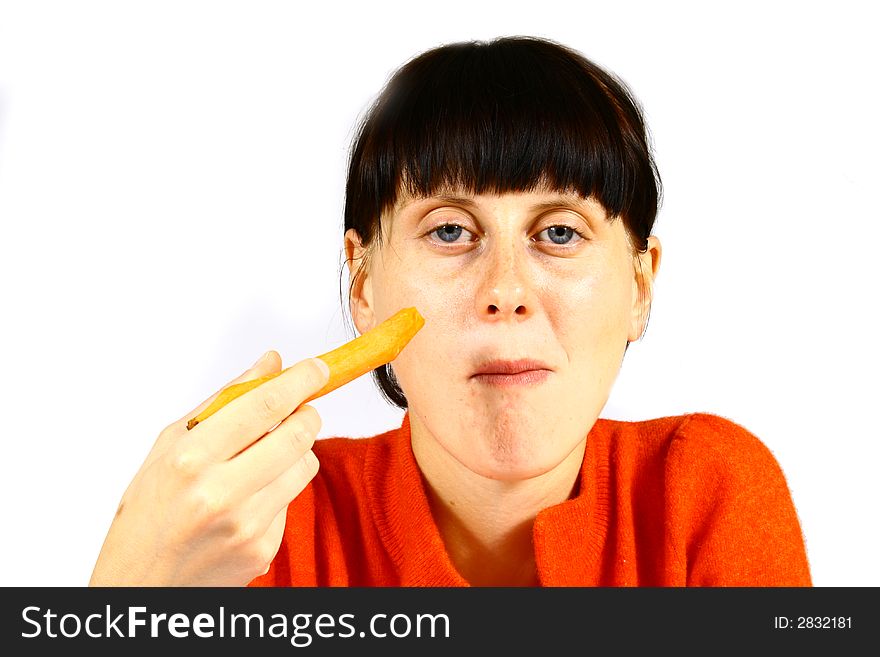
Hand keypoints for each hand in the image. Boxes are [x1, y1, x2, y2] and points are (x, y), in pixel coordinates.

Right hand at [88, 351, 328, 585]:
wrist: (141, 583)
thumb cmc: (149, 510)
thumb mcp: (171, 445)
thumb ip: (225, 401)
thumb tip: (271, 363)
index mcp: (191, 459)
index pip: (264, 405)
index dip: (300, 381)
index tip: (317, 368)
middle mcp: (220, 493)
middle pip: (298, 434)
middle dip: (307, 412)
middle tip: (300, 408)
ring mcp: (246, 525)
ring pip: (306, 465)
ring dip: (296, 450)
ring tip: (266, 456)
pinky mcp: (263, 549)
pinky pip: (293, 500)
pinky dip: (280, 489)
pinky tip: (250, 498)